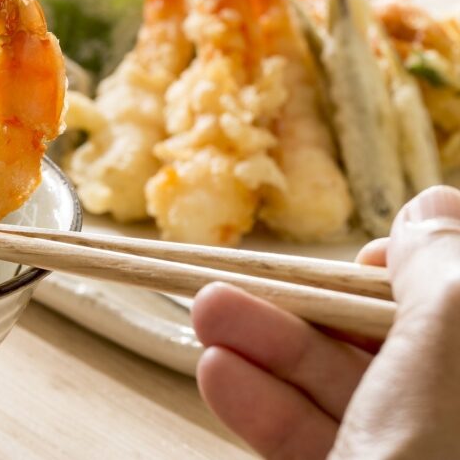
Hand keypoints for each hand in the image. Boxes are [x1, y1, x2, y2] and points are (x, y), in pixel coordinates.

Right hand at [192, 185, 459, 458]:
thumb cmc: (439, 456)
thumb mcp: (452, 332)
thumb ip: (442, 260)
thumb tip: (432, 206)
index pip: (446, 302)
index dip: (404, 271)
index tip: (367, 257)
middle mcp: (449, 413)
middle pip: (376, 339)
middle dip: (301, 302)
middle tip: (241, 277)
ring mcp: (405, 452)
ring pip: (331, 384)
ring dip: (261, 343)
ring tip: (204, 313)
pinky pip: (305, 434)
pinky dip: (257, 401)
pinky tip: (216, 372)